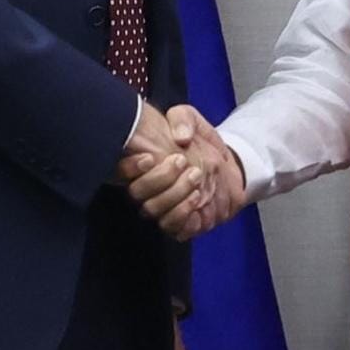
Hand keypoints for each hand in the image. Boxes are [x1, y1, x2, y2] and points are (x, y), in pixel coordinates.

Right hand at [118, 105, 245, 238]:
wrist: (228, 166)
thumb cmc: (201, 142)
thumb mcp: (191, 120)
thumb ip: (182, 120)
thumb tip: (180, 136)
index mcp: (142, 164)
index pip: (121, 170)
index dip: (130, 167)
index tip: (150, 157)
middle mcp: (147, 189)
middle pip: (137, 193)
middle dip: (160, 179)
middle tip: (183, 162)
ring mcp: (162, 208)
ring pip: (153, 211)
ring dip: (174, 197)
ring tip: (196, 181)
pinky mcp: (180, 224)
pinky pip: (173, 229)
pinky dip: (184, 217)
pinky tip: (197, 202)